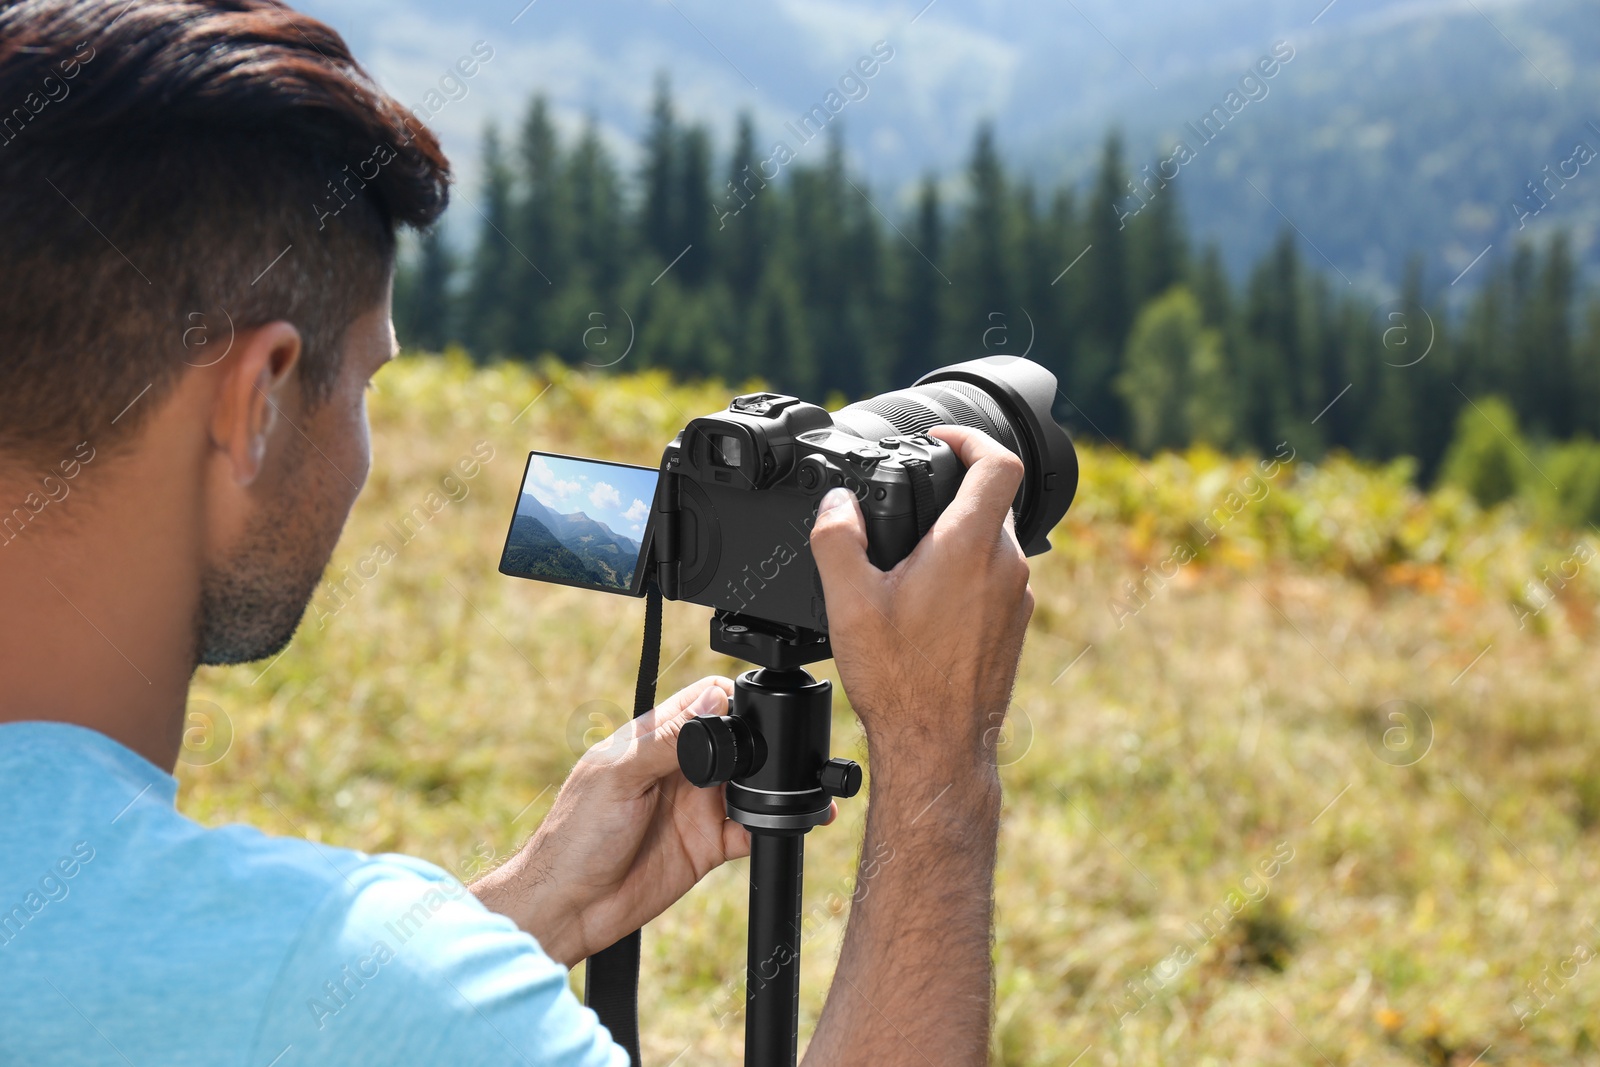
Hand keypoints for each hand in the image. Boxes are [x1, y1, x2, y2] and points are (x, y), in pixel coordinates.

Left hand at [473, 677, 831, 966]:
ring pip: (749, 785)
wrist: (568, 908)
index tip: (755, 711)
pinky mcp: (708, 846)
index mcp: (655, 740)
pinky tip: (780, 824)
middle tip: (782, 755)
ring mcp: (696, 807)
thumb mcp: (620, 777)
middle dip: (764, 744)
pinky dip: (770, 825)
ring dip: (773, 785)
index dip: (734, 699)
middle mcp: (681, 770)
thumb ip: (667, 740)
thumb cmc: (575, 836)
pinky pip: (750, 830)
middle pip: (737, 741)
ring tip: (794, 788)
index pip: (705, 702)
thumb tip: (714, 697)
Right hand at [809, 425, 1033, 776]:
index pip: (998, 462)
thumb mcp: (848, 603)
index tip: (940, 440)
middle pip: (993, 499)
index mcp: (969, 547)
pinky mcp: (1014, 626)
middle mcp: (1005, 566)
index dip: (971, 437)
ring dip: (959, 535)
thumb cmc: (900, 681)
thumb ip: (837, 540)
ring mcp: (1016, 598)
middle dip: (953, 490)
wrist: (938, 747)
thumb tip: (836, 505)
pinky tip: (928, 603)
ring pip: (995, 541)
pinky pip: (996, 578)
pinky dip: (967, 573)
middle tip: (911, 502)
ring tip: (912, 558)